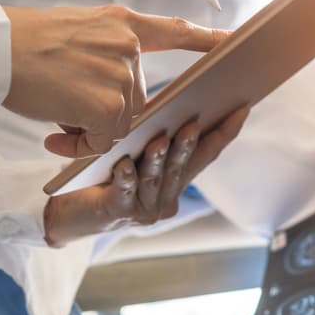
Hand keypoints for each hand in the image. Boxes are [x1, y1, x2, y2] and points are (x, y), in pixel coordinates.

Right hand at [1, 5, 226, 155]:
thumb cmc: (21, 45)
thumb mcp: (75, 35)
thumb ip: (105, 57)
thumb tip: (116, 107)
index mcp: (121, 22)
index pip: (174, 31)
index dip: (206, 39)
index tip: (235, 41)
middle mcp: (128, 45)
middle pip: (135, 99)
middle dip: (104, 112)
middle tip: (64, 107)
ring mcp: (120, 74)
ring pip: (119, 123)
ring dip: (88, 130)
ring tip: (53, 114)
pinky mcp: (108, 105)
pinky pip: (105, 141)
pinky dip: (81, 146)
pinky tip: (54, 134)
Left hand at [42, 107, 249, 246]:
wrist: (72, 211)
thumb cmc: (103, 174)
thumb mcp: (134, 150)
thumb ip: (155, 135)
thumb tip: (174, 100)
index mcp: (176, 180)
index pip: (207, 154)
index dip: (225, 133)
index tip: (242, 107)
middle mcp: (167, 198)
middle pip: (183, 166)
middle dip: (189, 144)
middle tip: (194, 122)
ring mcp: (146, 210)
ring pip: (157, 179)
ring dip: (160, 159)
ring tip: (160, 139)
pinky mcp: (120, 214)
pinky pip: (125, 192)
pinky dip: (125, 177)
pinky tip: (123, 164)